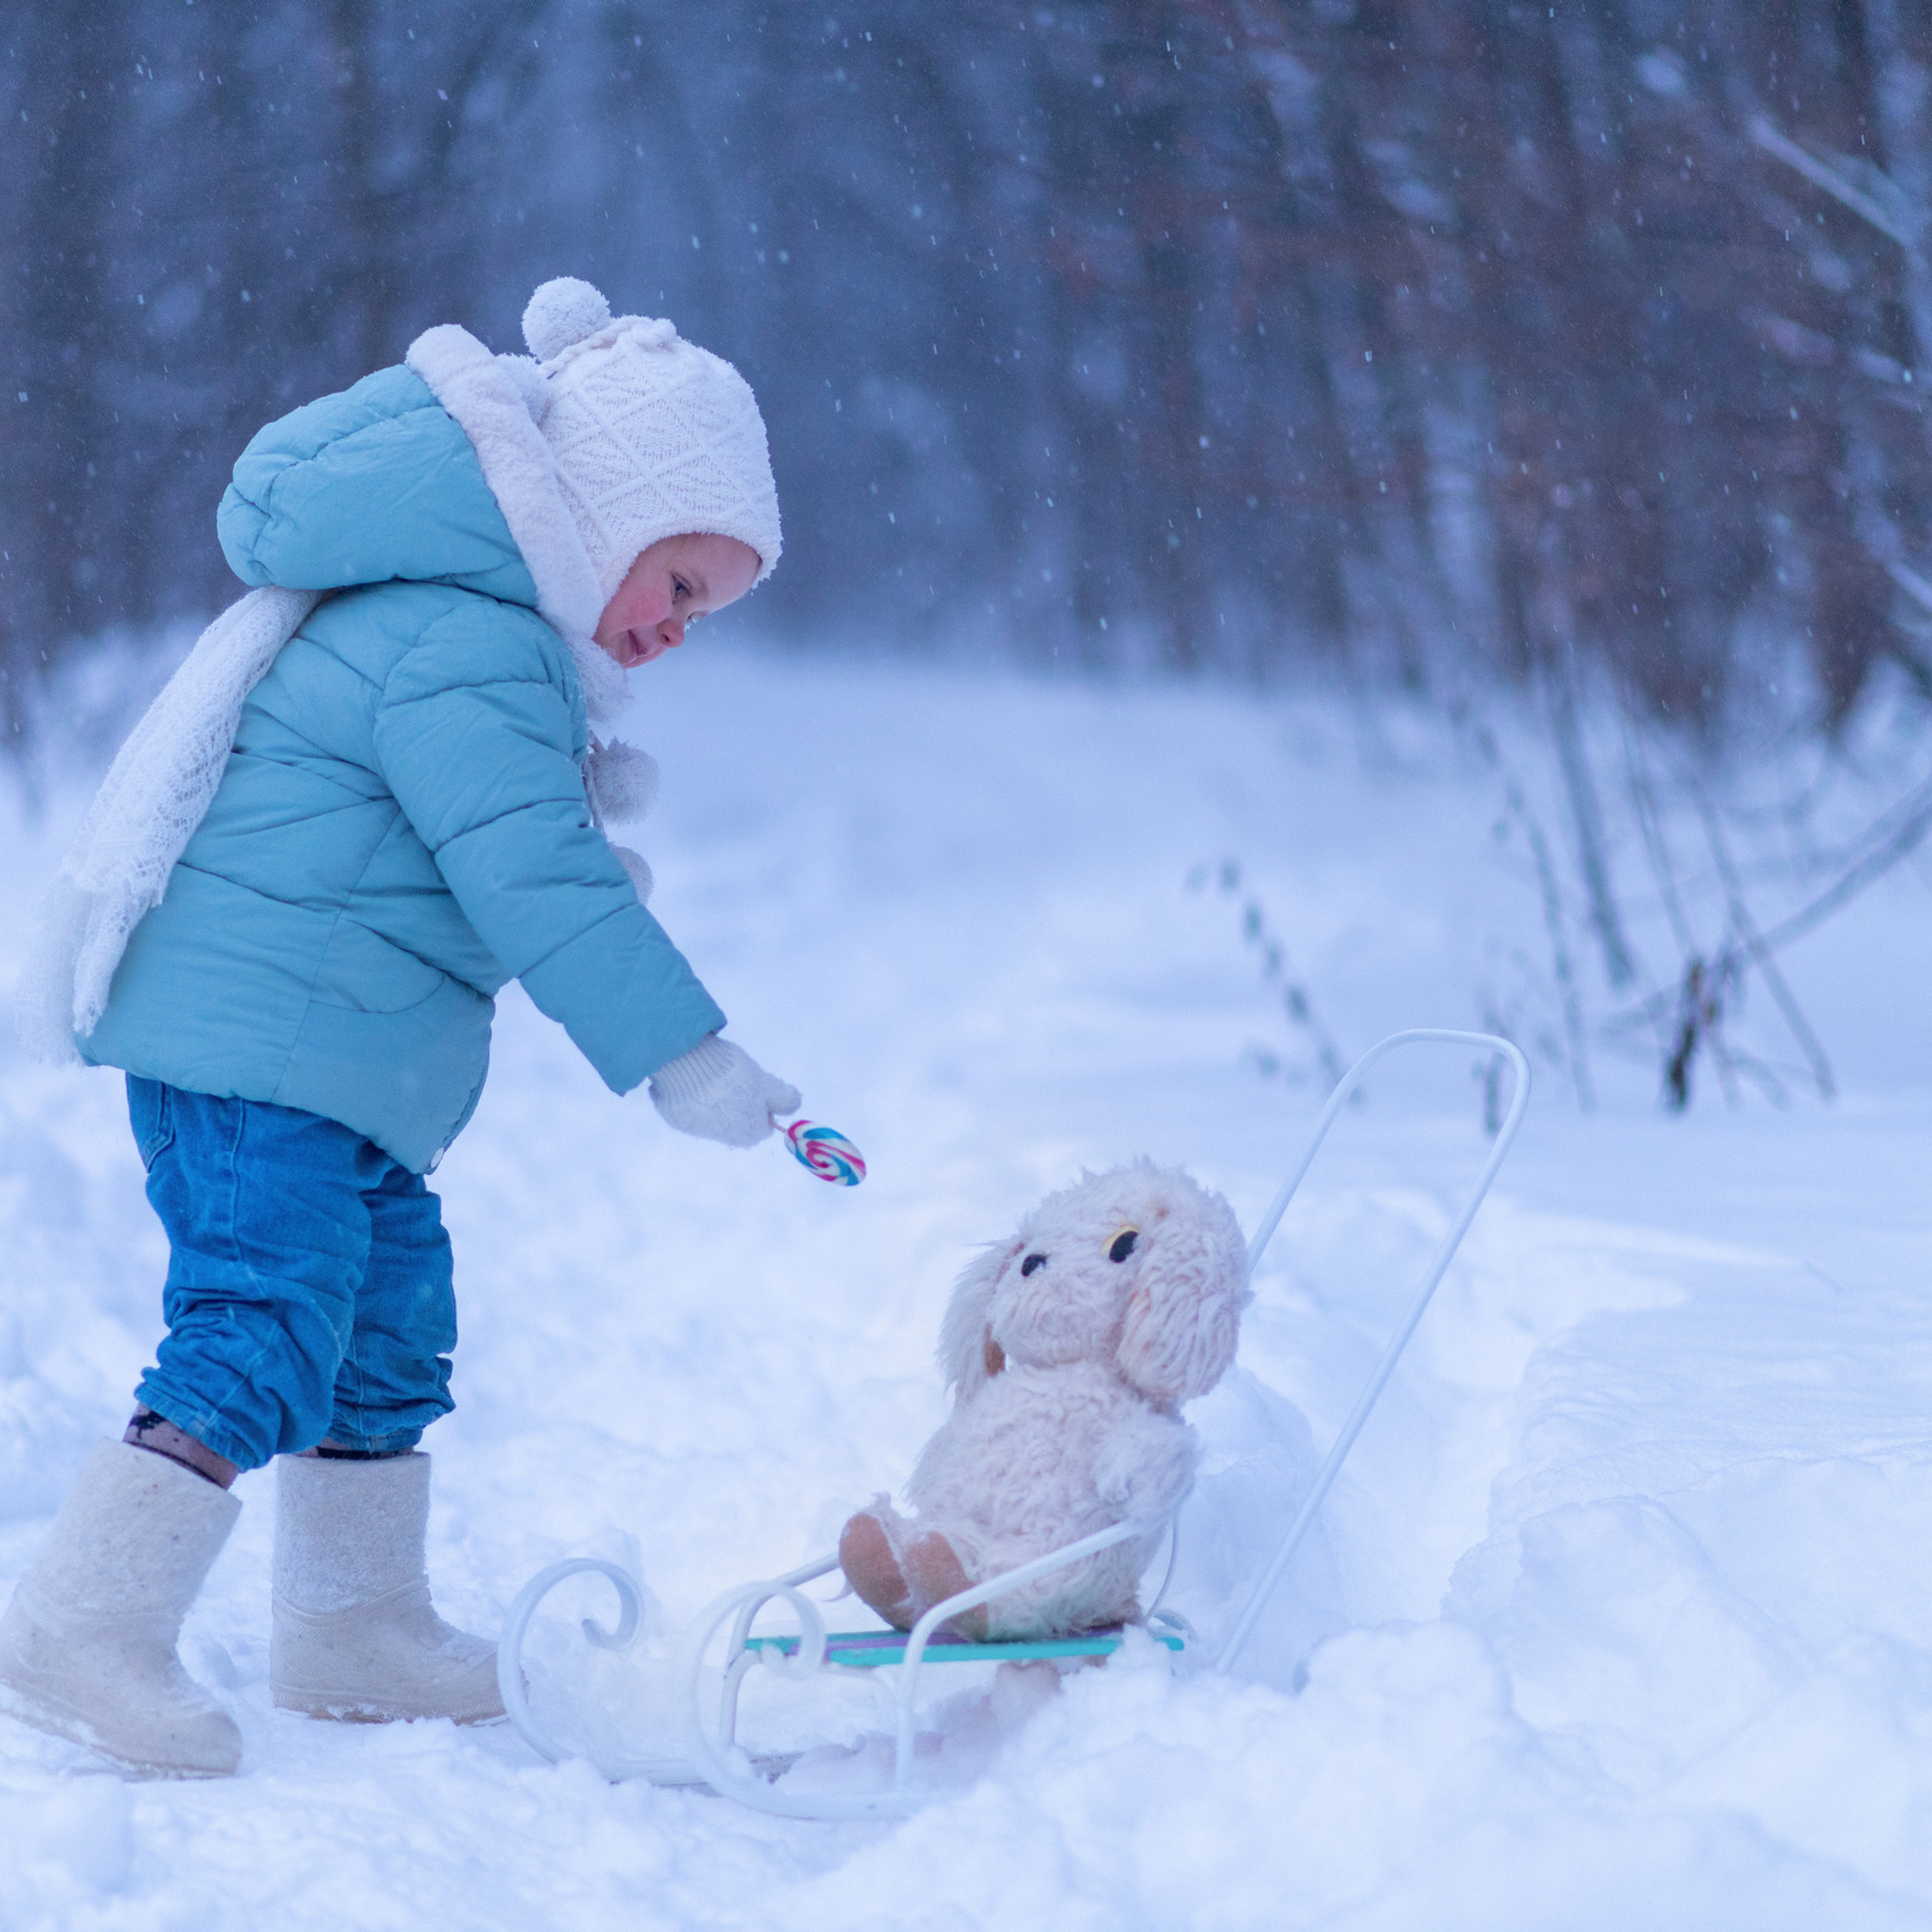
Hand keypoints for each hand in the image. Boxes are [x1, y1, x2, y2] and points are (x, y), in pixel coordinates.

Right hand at [648, 1035, 800, 1147]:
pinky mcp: (677, 1119)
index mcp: (750, 1133)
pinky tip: (694, 1080)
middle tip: (735, 1080)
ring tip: (712, 1077)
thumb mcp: (768, 1083)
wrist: (689, 1066)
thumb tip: (795, 1104)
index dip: (763, 1104)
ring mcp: (698, 1130)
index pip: (764, 1124)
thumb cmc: (735, 1076)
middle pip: (739, 1122)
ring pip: (715, 1117)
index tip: (757, 1085)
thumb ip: (785, 1097)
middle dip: (740, 1104)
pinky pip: (692, 1109)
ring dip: (716, 1102)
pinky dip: (694, 1098)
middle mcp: (726, 1138)